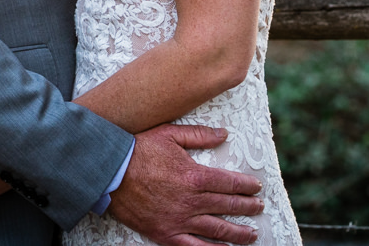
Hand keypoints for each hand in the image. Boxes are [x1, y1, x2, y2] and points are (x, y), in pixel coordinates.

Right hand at [107, 123, 262, 245]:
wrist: (109, 172)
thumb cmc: (138, 150)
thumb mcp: (170, 134)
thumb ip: (199, 135)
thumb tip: (223, 134)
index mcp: (194, 176)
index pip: (229, 183)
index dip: (246, 186)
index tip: (256, 187)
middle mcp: (191, 200)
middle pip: (227, 206)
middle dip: (247, 207)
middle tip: (259, 207)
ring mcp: (179, 220)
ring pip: (216, 229)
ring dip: (238, 233)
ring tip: (252, 234)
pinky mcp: (166, 233)